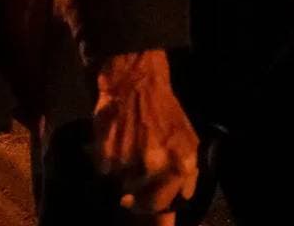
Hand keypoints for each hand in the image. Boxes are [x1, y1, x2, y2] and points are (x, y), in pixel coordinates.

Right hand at [93, 50, 199, 223]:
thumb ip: (187, 171)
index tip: (149, 213)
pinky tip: (111, 146)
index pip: (168, 205)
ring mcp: (132, 163)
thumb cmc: (163, 110)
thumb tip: (182, 197)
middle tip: (129, 196)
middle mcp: (158, 168)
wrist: (135, 81)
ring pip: (122, 187)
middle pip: (144, 203)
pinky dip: (105, 164)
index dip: (157, 213)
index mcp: (182, 165)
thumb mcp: (188, 139)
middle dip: (136, 201)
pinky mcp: (108, 155)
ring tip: (123, 157)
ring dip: (121, 178)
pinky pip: (104, 172)